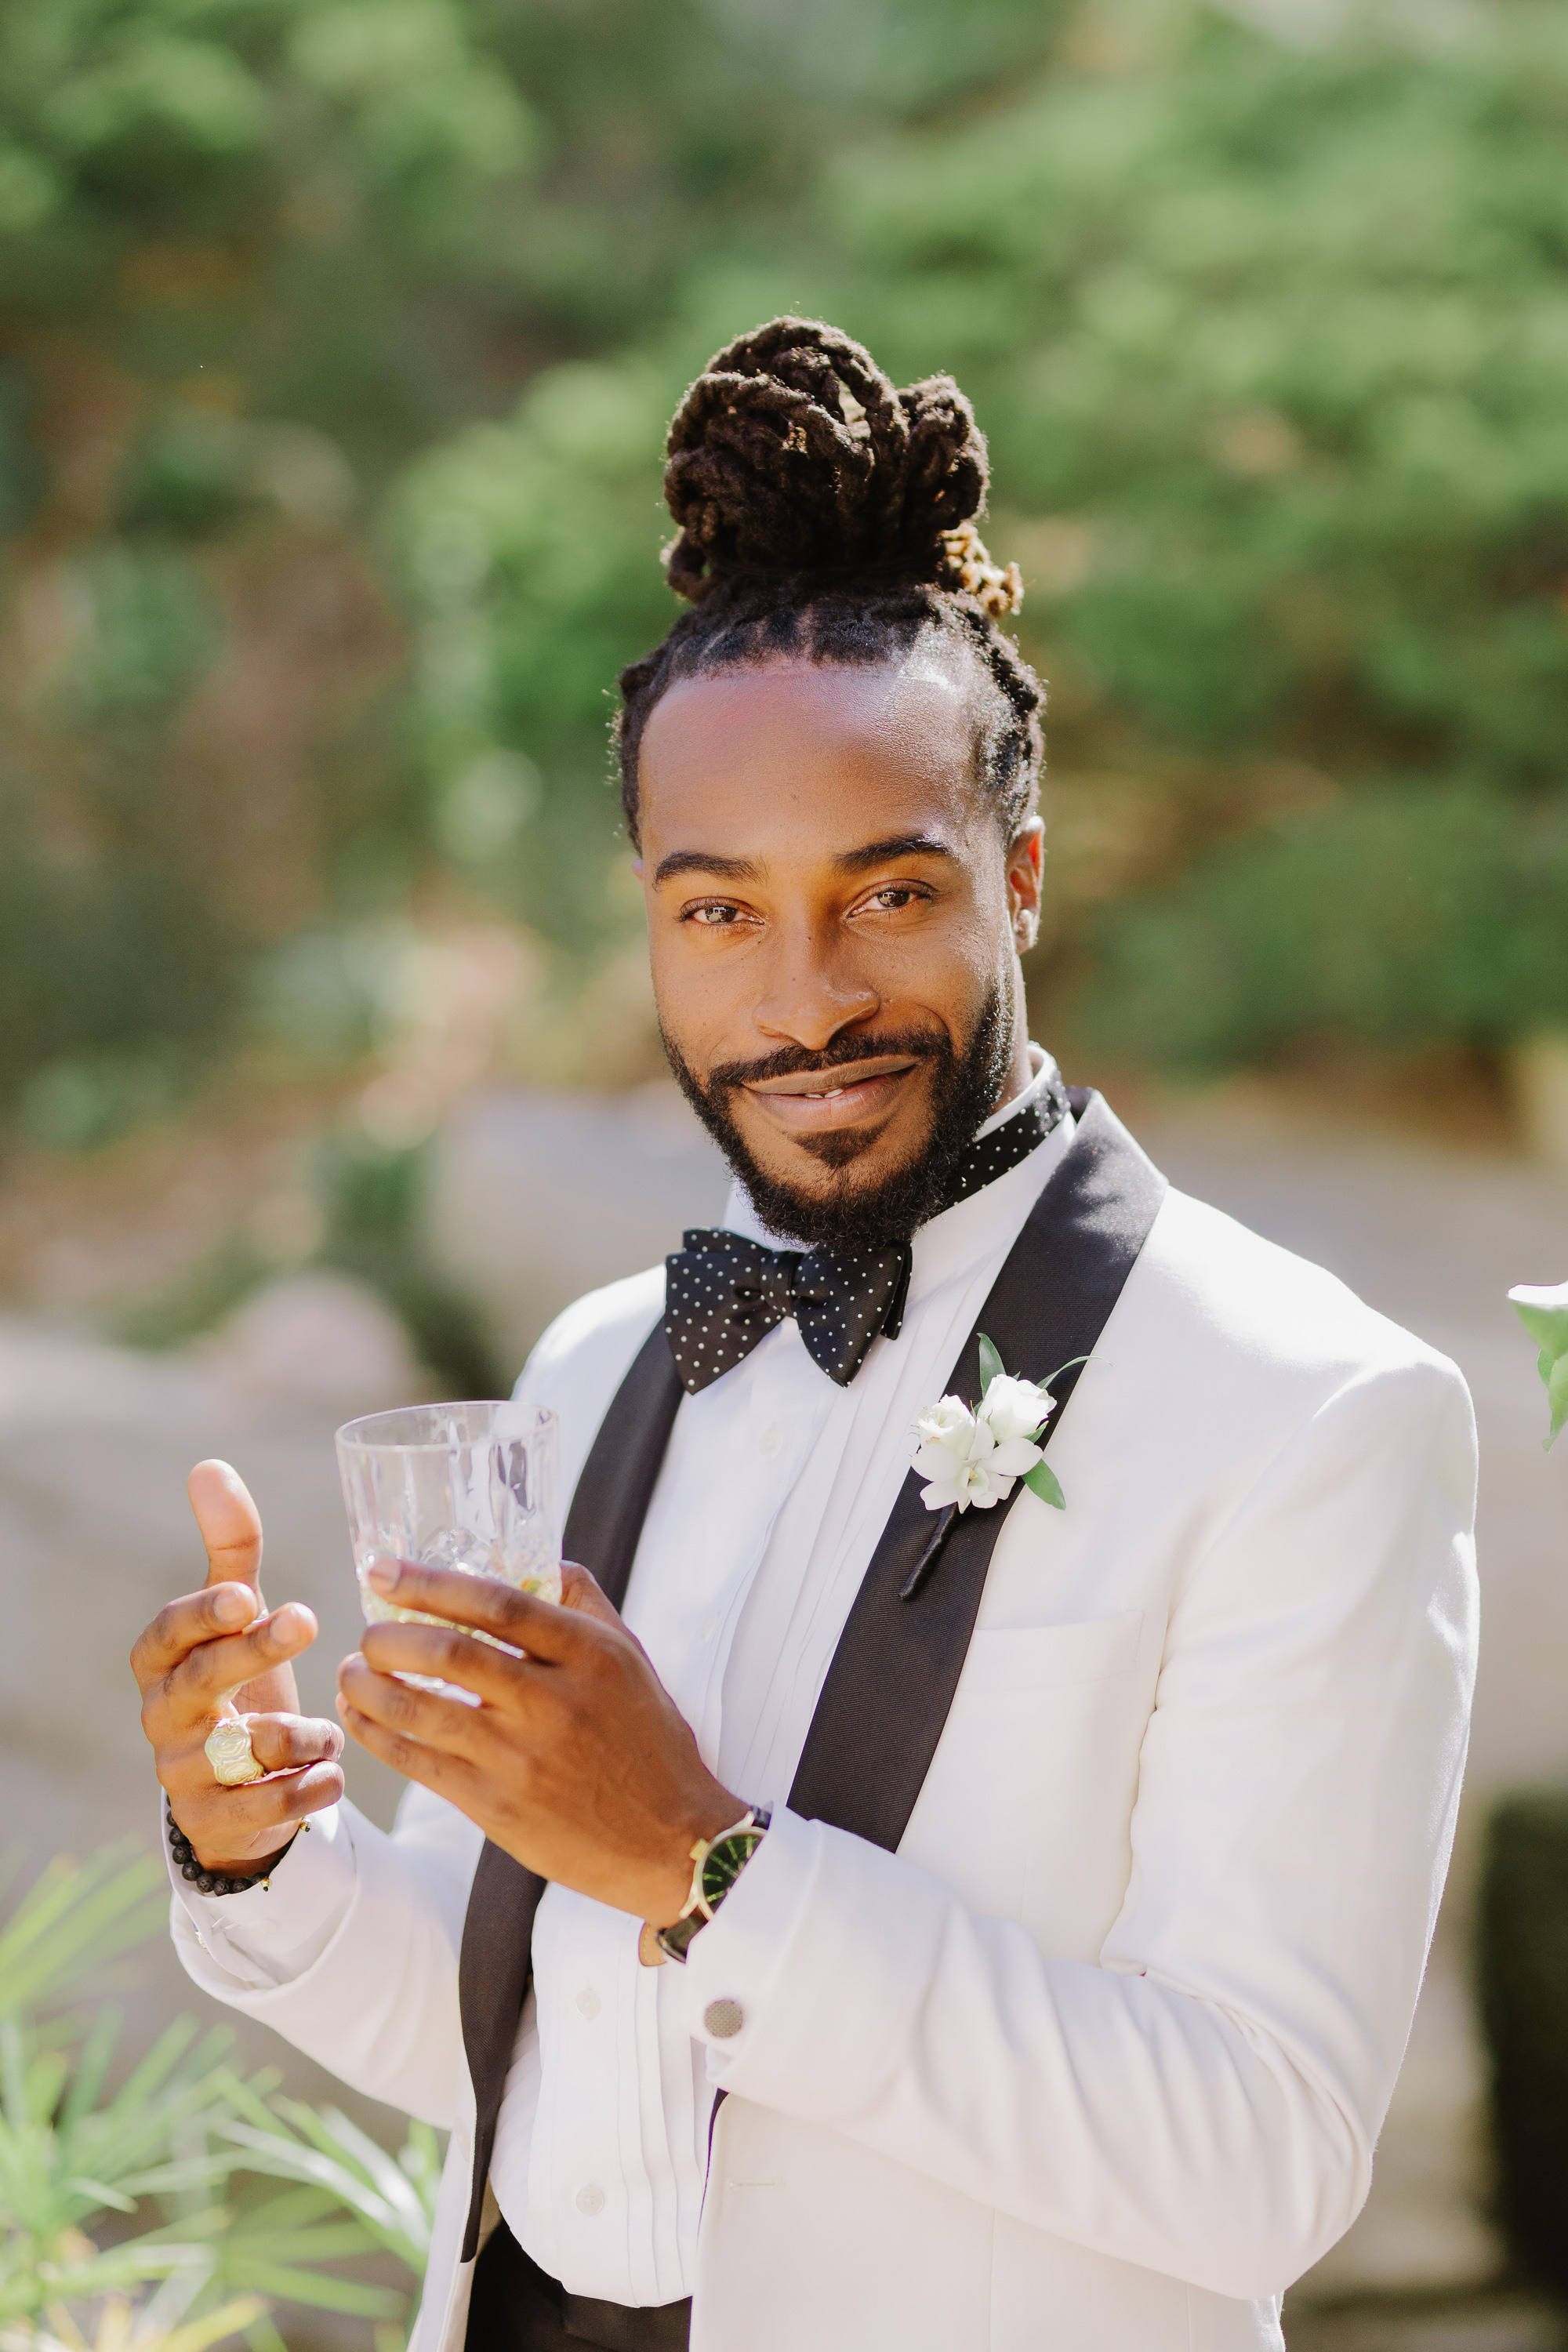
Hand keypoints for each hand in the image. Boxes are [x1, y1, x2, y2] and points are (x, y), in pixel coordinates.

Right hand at [130, 1460, 344, 1873]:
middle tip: (305, 1617)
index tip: (246, 1594)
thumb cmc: (237, 1681)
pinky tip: (333, 1774)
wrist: (235, 1787)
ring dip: (297, 1734)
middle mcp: (163, 1717)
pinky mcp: (215, 1822)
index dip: (203, 1614)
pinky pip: (263, 1807)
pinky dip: (305, 1789)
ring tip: (329, 1731)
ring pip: (239, 1750)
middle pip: (201, 1682)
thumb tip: (210, 1466)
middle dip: (252, 1652)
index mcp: (162, 1663)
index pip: (168, 1632)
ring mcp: (184, 1774)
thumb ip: (230, 1550)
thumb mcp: (237, 1618)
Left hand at [336, 1557, 739, 1925]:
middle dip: (389, 1636)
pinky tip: (361, 1717)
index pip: (496, 1603)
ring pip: (421, 1710)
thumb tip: (537, 1560)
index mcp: (588, 1655)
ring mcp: (521, 1759)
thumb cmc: (650, 1743)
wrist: (672, 1841)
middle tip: (368, 1631)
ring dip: (370, 1686)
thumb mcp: (630, 1659)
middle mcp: (553, 1702)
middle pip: (449, 1654)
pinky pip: (420, 1764)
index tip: (384, 1571)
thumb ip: (584, 1605)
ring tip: (352, 1671)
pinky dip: (379, 1736)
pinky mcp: (497, 1808)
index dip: (430, 1582)